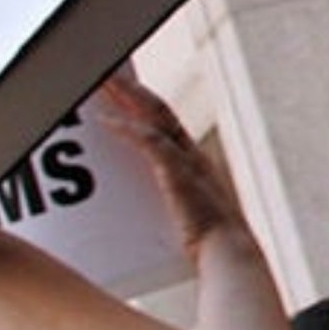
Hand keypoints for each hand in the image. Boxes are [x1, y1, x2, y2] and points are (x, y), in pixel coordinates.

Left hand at [97, 70, 248, 250]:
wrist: (228, 255)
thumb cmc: (209, 246)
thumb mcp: (186, 220)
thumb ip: (168, 210)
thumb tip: (144, 220)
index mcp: (196, 163)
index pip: (168, 122)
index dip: (146, 103)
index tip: (125, 91)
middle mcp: (192, 154)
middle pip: (158, 109)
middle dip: (131, 89)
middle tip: (105, 74)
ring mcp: (186, 160)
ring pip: (152, 115)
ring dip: (125, 96)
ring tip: (101, 82)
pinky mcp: (177, 172)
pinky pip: (147, 141)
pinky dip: (125, 129)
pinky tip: (104, 121)